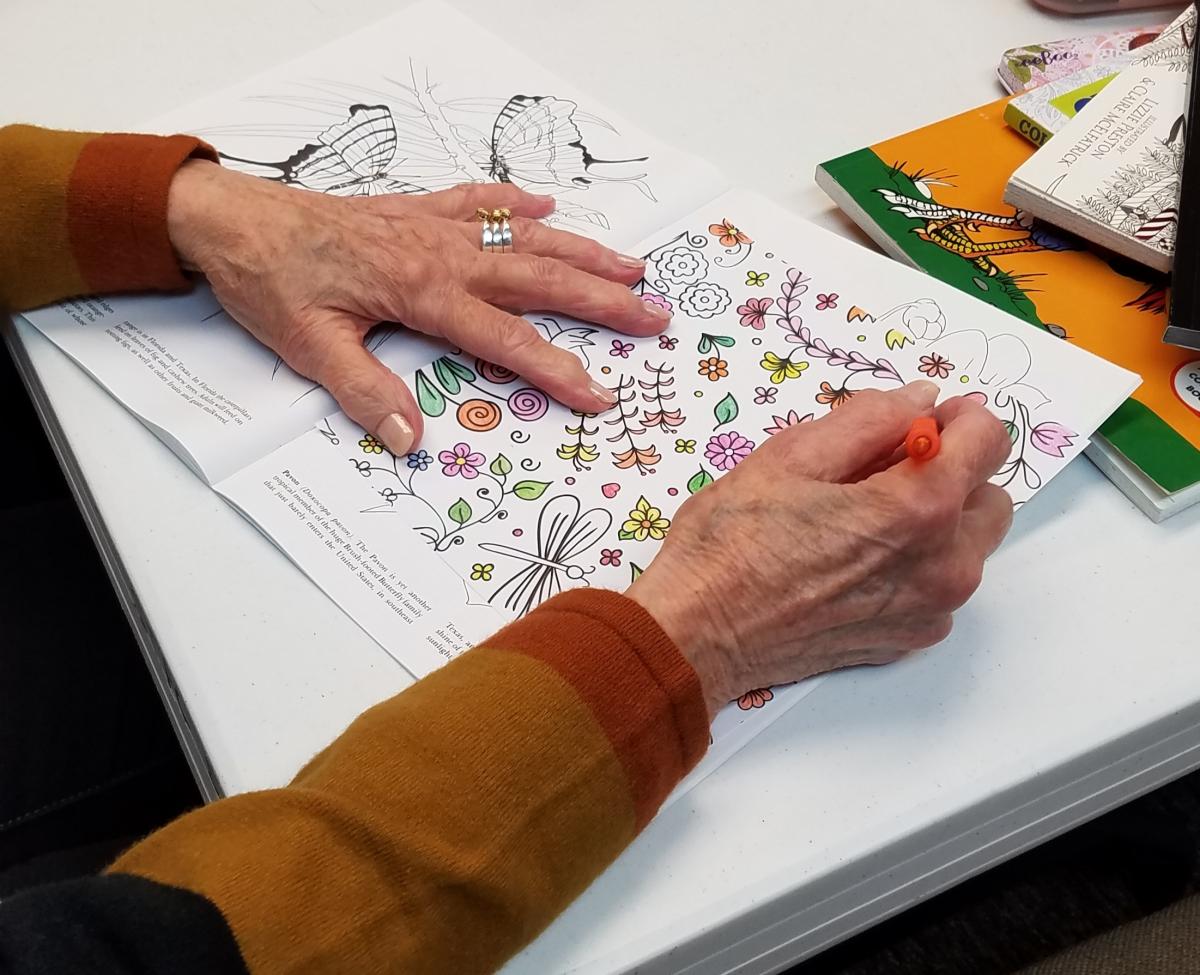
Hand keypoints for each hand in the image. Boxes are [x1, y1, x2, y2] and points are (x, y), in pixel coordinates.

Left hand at [166, 161, 667, 453]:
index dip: (558, 369)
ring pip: (524, 237)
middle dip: (602, 300)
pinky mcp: (416, 211)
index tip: (600, 394)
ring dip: (581, 253)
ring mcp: (433, 226)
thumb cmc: (269, 281)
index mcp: (422, 292)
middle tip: (654, 316)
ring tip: (632, 266)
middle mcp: (440, 254)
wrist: (234, 219)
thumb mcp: (309, 346)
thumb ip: (365, 392)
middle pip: (538, 279)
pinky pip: (478, 201)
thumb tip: (411, 438)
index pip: (507, 339)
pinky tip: (546, 207)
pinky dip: (516, 204)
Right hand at [628, 382, 1013, 717]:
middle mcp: (943, 566)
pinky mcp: (910, 640)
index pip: (989, 440)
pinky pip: (939, 586)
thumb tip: (921, 399)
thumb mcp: (790, 456)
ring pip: (968, 544)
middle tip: (881, 471)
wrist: (696, 635)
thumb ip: (870, 419)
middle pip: (989, 496)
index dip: (956, 418)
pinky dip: (915, 564)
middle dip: (950, 473)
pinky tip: (852, 560)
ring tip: (859, 519)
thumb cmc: (729, 544)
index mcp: (919, 510)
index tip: (920, 420)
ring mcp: (930, 610)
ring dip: (936, 520)